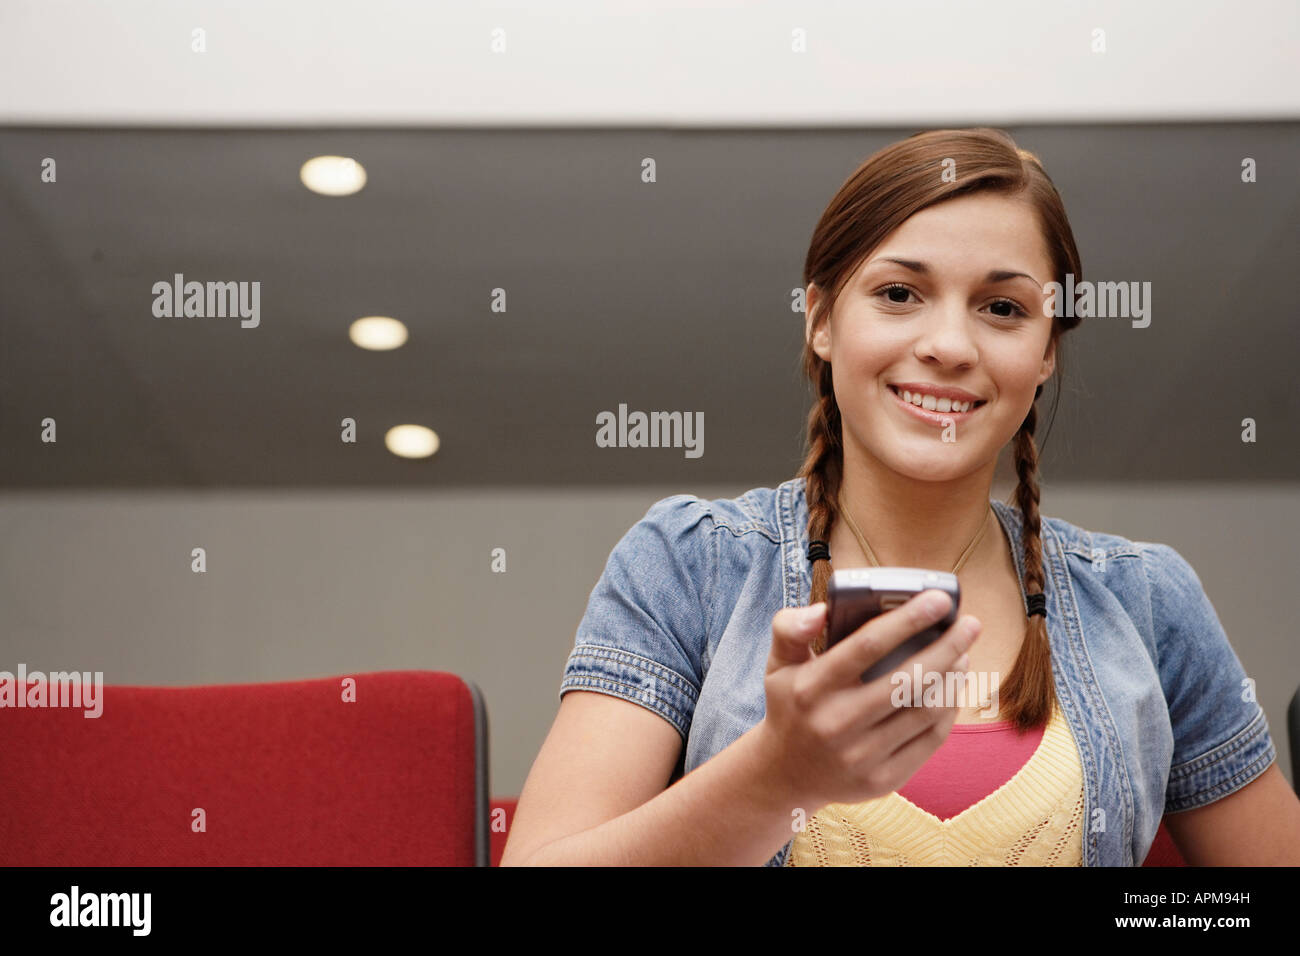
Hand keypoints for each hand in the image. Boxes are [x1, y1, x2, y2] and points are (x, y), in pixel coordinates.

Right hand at [756, 590, 980, 811]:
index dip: (907, 619)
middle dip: (948, 647)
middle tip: (970, 625)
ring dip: (952, 678)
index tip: (939, 599)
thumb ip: (790, 628)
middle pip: (907, 679)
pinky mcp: (882, 780)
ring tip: (963, 653)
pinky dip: (948, 710)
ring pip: (924, 711)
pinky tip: (952, 688)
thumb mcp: (777, 664)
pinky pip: (929, 740)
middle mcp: (835, 723)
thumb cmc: (791, 706)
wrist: (786, 774)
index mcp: (811, 688)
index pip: (867, 646)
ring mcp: (860, 756)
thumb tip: (822, 609)